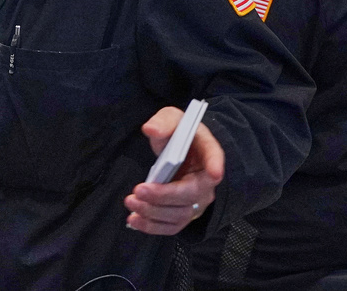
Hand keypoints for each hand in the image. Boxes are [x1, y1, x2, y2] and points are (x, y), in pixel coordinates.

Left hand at [124, 106, 224, 234]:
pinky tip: (134, 220)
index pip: (215, 156)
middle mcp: (206, 180)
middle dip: (164, 196)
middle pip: (191, 194)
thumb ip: (163, 122)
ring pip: (180, 214)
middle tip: (139, 190)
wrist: (180, 151)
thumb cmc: (177, 134)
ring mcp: (196, 200)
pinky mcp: (183, 212)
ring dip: (154, 212)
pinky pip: (172, 226)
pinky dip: (153, 226)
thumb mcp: (171, 119)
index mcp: (207, 151)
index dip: (215, 165)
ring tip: (131, 202)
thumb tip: (151, 129)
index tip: (214, 173)